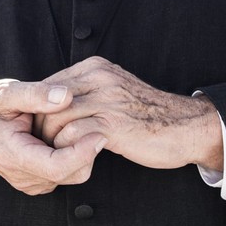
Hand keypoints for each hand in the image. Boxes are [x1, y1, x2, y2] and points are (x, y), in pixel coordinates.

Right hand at [0, 79, 105, 195]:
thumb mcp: (6, 93)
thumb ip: (35, 94)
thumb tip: (66, 96)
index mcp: (14, 156)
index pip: (57, 166)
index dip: (82, 152)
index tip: (99, 132)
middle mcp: (24, 177)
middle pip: (72, 173)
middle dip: (87, 150)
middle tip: (91, 122)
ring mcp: (32, 183)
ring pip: (74, 175)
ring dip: (82, 152)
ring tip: (74, 126)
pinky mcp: (40, 182)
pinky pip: (68, 174)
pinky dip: (75, 156)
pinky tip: (67, 135)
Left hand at [36, 57, 223, 171]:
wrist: (187, 126)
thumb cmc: (148, 115)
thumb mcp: (115, 91)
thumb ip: (88, 91)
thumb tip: (54, 103)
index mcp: (96, 68)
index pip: (49, 85)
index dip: (39, 110)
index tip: (41, 129)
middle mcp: (99, 78)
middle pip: (46, 99)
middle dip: (39, 125)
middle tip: (42, 144)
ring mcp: (106, 100)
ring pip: (55, 117)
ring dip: (50, 140)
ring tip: (55, 153)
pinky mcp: (113, 124)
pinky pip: (72, 135)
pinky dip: (66, 149)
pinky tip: (73, 157)